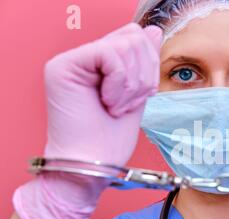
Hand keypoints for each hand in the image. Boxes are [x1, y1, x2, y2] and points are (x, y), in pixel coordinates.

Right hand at [13, 23, 162, 218]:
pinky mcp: (63, 66)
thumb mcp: (137, 95)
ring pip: (126, 44)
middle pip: (134, 36)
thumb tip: (154, 31)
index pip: (136, 38)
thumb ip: (143, 63)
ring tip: (117, 107)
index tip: (144, 95)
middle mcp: (84, 58)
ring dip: (132, 84)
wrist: (92, 166)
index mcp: (101, 65)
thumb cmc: (110, 141)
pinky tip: (108, 103)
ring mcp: (71, 61)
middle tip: (128, 103)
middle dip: (144, 74)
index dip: (150, 64)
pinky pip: (110, 54)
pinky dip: (120, 83)